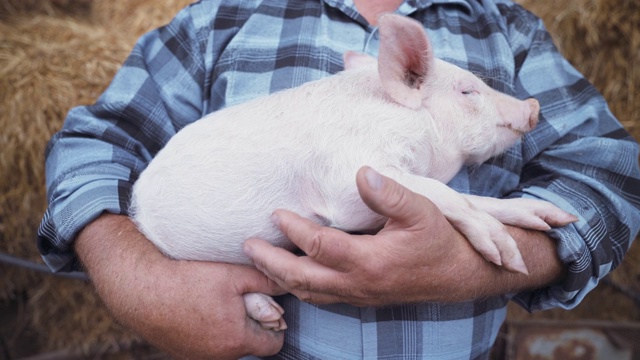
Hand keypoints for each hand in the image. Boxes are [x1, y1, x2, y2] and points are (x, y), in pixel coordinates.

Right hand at [76, 214, 285, 358]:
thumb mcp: (233, 275)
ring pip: (231, 345)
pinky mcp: (184, 353)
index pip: (274, 343)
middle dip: (253, 324)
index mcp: (237, 340)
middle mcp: (220, 356)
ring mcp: (201, 357)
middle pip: (252, 345)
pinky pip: (210, 344)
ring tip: (219, 302)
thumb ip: (266, 281)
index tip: (266, 304)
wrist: (141, 290)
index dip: (275, 322)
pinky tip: (202, 308)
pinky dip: (212, 329)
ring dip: (232, 326)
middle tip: (241, 299)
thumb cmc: (188, 281)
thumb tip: (288, 281)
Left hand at [243, 167, 565, 305]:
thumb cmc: (440, 239)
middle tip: (246, 246)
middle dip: (271, 263)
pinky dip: (301, 287)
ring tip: (260, 261)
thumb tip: (362, 172)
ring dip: (281, 278)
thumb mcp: (422, 210)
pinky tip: (292, 275)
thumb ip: (390, 193)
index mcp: (369, 261)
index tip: (275, 213)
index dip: (295, 229)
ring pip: (309, 292)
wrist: (460, 273)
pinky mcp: (362, 297)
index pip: (319, 247)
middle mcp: (358, 284)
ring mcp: (359, 295)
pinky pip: (322, 297)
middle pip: (302, 278)